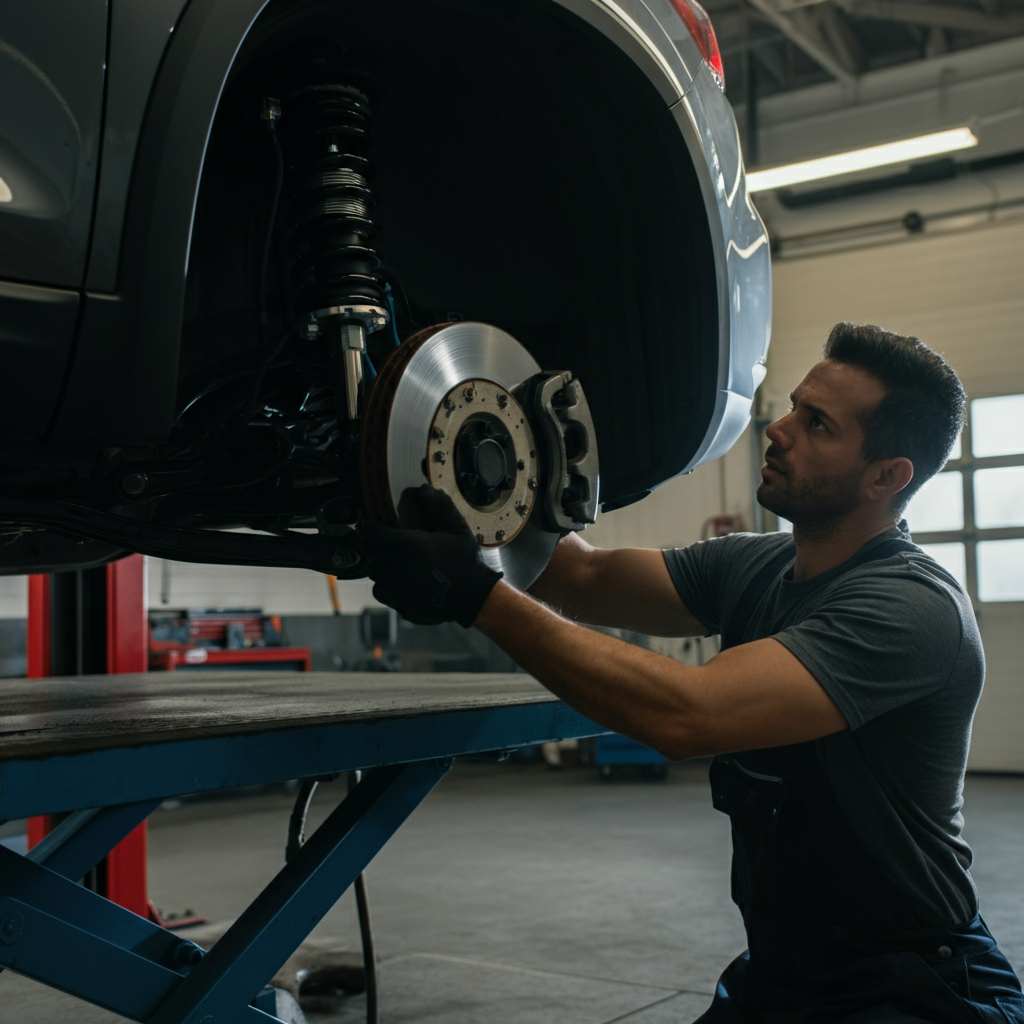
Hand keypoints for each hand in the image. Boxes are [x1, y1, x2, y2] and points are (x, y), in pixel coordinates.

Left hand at [359, 485, 502, 626]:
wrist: (474, 597)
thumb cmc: (466, 562)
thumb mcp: (457, 530)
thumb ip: (441, 507)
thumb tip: (425, 490)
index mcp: (412, 545)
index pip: (372, 534)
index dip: (369, 530)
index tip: (374, 529)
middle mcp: (400, 566)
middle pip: (369, 554)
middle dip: (376, 548)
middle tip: (388, 546)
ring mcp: (399, 588)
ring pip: (374, 573)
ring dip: (381, 567)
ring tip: (400, 565)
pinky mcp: (400, 604)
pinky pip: (382, 592)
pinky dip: (387, 586)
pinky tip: (404, 582)